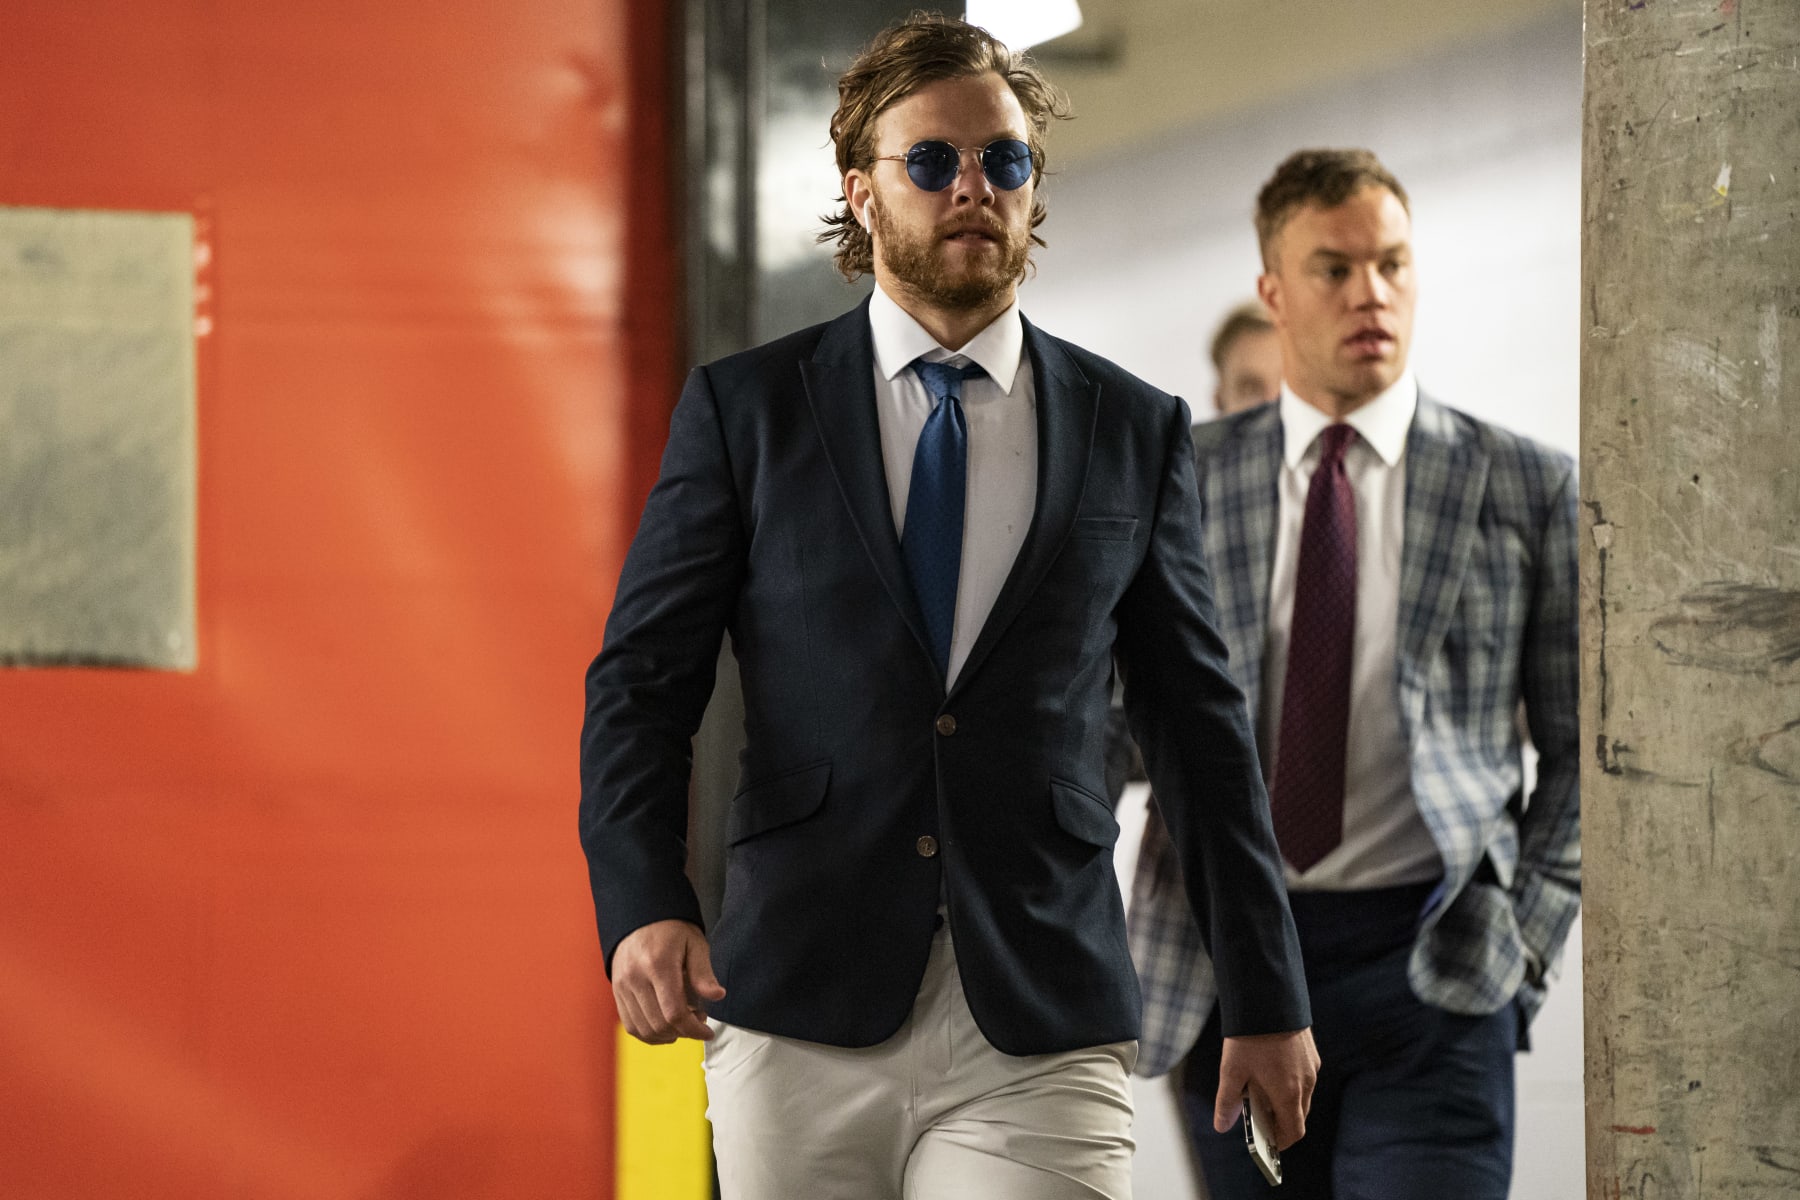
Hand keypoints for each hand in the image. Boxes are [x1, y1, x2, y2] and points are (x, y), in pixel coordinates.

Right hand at [611, 919, 725, 1043]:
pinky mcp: (617, 992)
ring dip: (666, 1036)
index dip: (693, 1029)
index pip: (674, 1012)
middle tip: (698, 1021)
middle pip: (659, 1024)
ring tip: (682, 1022)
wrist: (640, 917)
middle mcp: (636, 977)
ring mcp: (622, 986)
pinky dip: (649, 1033)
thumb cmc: (671, 930)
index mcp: (658, 964)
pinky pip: (630, 1025)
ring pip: (643, 1029)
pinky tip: (665, 1027)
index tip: (708, 1031)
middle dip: (683, 1032)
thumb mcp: (694, 944)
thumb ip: (703, 972)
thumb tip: (717, 995)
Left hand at [1215, 1027, 1319, 1148]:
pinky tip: (1271, 1071)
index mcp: (1289, 1093)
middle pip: (1299, 1115)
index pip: (1293, 1131)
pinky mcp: (1311, 1052)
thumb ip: (1227, 1101)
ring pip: (1302, 1095)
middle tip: (1260, 1117)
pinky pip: (1304, 1077)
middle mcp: (1306, 1083)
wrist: (1269, 998)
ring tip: (1261, 1092)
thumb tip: (1221, 1126)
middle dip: (1281, 1121)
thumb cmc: (1250, 1037)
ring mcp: (1311, 1067)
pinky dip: (1291, 1083)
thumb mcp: (1232, 1070)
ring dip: (1286, 1101)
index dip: (1281, 1141)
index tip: (1269, 1144)